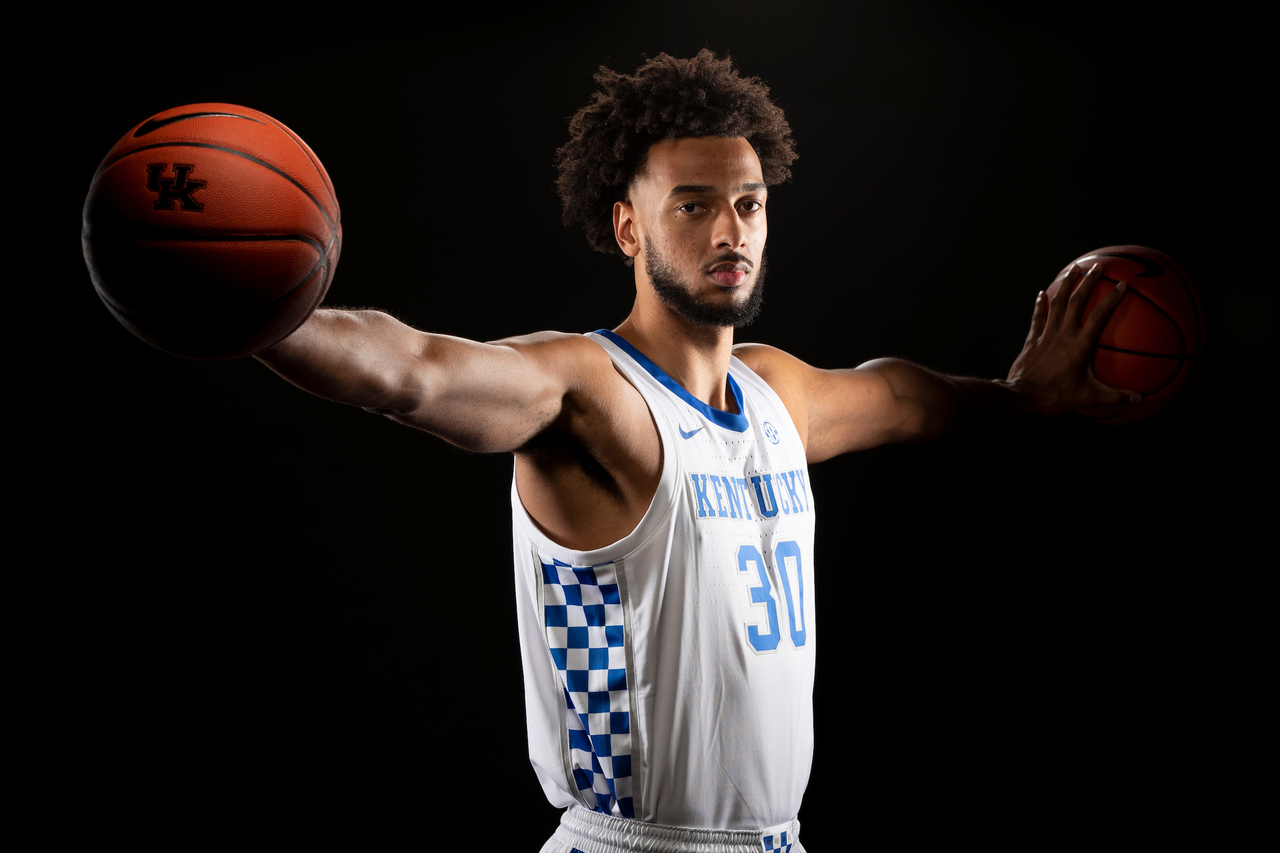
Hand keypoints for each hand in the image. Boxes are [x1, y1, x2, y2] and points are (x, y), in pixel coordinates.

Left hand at [1004, 262, 1141, 415]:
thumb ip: (1116, 397)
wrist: (1022, 397)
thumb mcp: (1089, 397)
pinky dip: (1040, 304)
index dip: (1112, 299)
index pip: (1100, 315)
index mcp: (1080, 345)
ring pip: (1056, 303)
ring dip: (1065, 284)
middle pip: (1077, 301)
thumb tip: (1140, 401)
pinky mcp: (1032, 339)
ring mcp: (1046, 335)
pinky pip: (1037, 317)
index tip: (1122, 285)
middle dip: (1088, 281)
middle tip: (1097, 266)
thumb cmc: (1056, 397)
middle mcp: (1063, 334)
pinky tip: (1042, 292)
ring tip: (1073, 270)